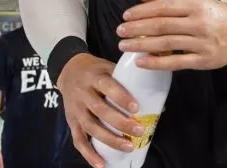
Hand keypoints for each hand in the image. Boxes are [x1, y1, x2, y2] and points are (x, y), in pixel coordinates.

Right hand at [57, 53, 143, 167]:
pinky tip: (101, 164)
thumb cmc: (96, 70)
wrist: (68, 70)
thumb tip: (158, 100)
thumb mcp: (109, 67)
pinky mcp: (71, 121)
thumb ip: (127, 80)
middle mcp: (83, 93)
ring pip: (90, 127)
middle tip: (138, 131)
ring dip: (109, 139)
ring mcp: (75, 109)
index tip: (136, 108)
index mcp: (94, 77)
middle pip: (100, 110)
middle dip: (120, 123)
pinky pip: (78, 140)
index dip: (121, 97)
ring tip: (128, 147)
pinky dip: (89, 154)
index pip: (107, 86)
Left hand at [116, 0, 226, 70]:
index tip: (125, 16)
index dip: (142, 11)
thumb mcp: (191, 0)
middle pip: (162, 26)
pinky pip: (177, 62)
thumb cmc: (213, 13)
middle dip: (138, 29)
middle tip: (119, 32)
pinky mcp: (204, 60)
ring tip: (124, 46)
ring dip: (142, 45)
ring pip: (167, 44)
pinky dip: (157, 63)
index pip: (163, 7)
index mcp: (194, 5)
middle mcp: (198, 23)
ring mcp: (202, 42)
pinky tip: (142, 62)